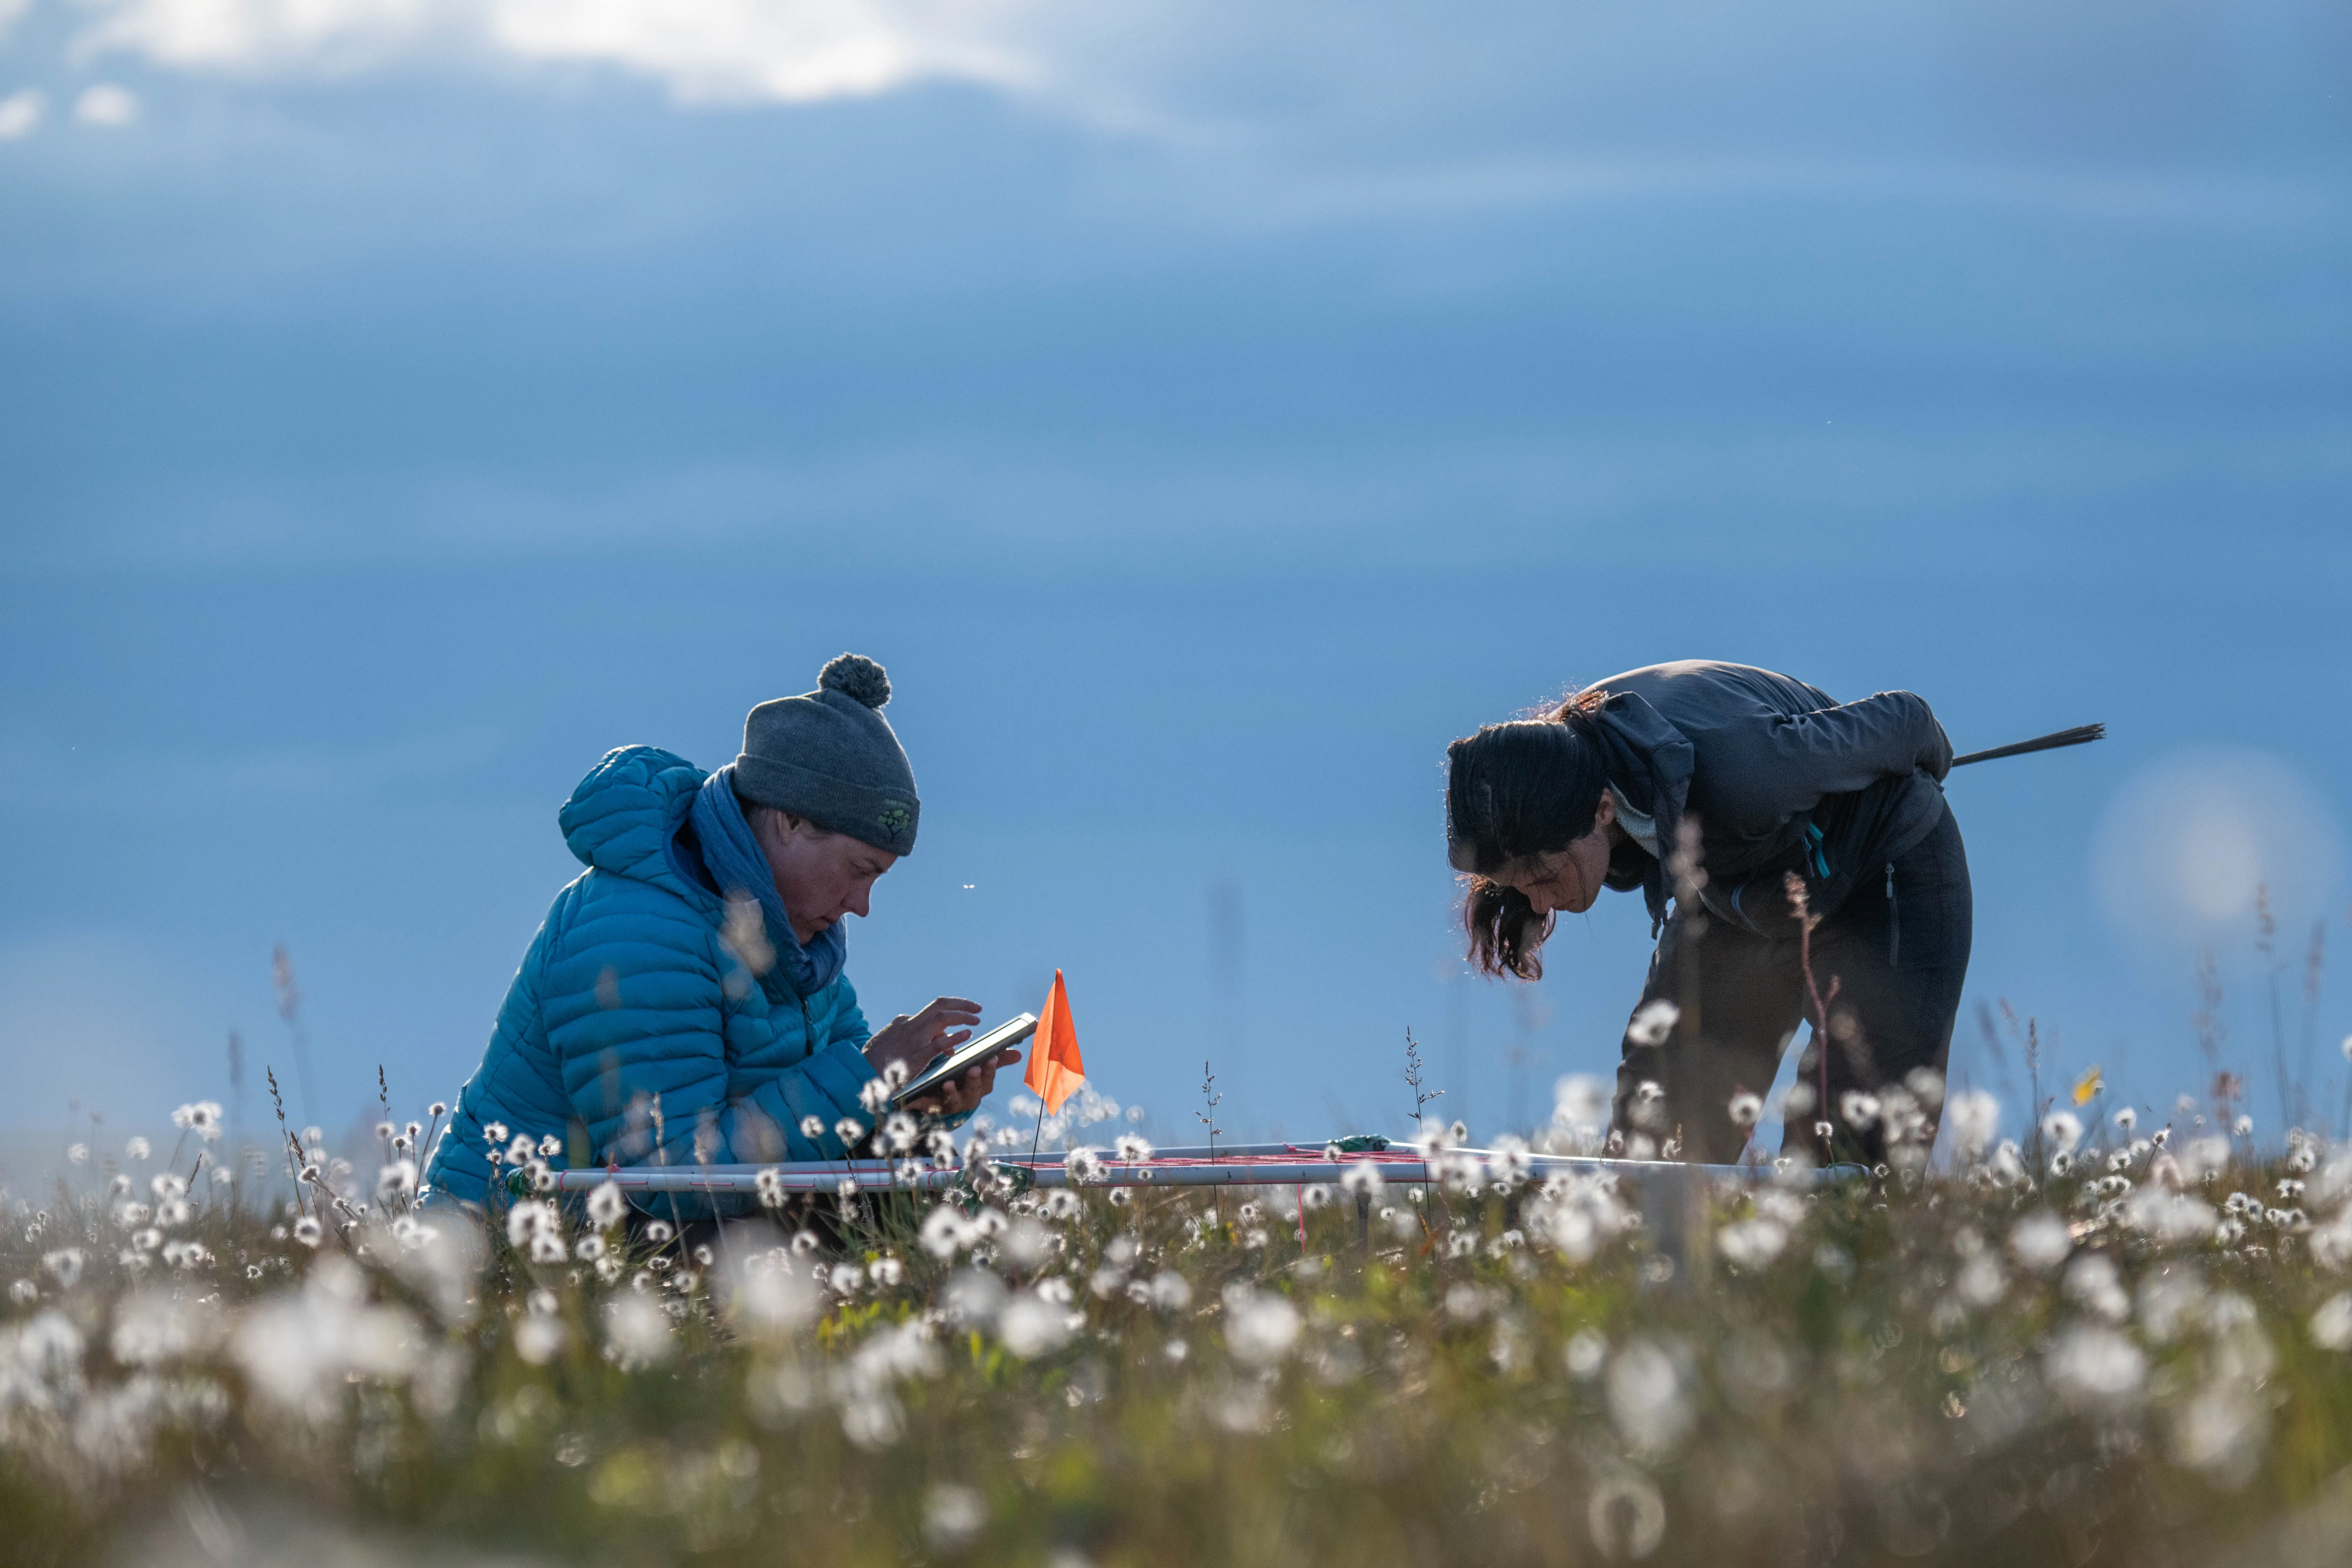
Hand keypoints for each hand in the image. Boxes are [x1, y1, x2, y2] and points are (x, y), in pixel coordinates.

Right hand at [864, 996, 982, 1085]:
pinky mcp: (916, 1056)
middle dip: (961, 1004)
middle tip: (977, 1008)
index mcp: (905, 1022)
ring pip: (942, 1018)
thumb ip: (914, 1037)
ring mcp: (913, 1039)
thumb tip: (938, 1037)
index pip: (933, 1011)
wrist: (860, 1073)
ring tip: (976, 1020)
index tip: (962, 1020)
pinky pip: (939, 1043)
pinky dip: (955, 1037)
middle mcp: (910, 1025)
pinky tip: (967, 1034)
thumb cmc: (877, 1060)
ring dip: (962, 1016)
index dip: (951, 1015)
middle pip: (940, 1005)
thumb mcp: (893, 1041)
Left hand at [906, 1049, 1020, 1117]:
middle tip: (973, 1069)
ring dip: (952, 1093)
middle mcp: (967, 1099)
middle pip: (973, 1092)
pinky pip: (929, 1106)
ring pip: (953, 1101)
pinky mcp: (932, 1107)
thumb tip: (1018, 1054)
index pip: (988, 1080)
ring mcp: (950, 1104)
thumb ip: (996, 1062)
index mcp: (979, 1088)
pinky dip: (924, 1102)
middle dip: (974, 1081)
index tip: (991, 1058)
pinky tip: (918, 1096)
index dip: (990, 1070)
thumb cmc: (963, 1079)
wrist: (940, 1097)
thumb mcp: (979, 1070)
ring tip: (948, 1082)